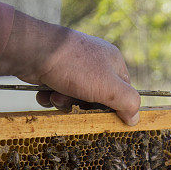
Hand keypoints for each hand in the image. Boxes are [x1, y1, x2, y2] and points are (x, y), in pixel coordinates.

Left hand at [2, 11, 140, 125]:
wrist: (34, 51)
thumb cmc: (76, 67)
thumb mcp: (109, 88)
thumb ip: (127, 102)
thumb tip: (136, 118)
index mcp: (113, 61)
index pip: (123, 92)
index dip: (113, 107)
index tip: (102, 116)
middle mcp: (94, 61)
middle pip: (96, 97)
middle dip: (83, 105)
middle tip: (74, 103)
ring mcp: (72, 65)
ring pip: (74, 96)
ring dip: (64, 102)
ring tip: (56, 95)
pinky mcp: (53, 70)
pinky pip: (56, 91)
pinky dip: (50, 96)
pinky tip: (45, 92)